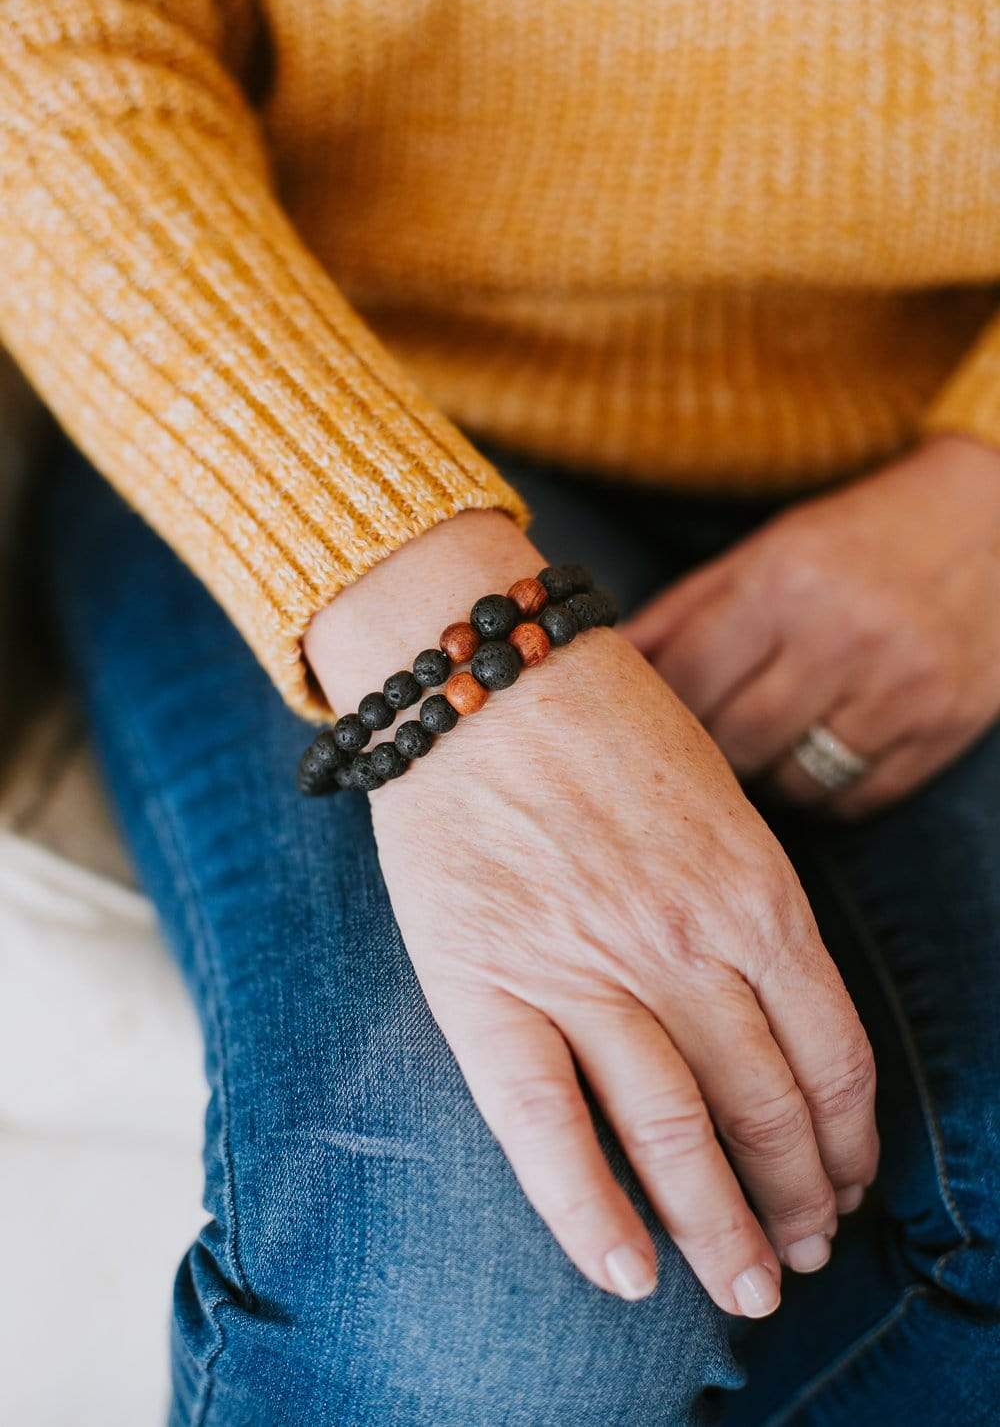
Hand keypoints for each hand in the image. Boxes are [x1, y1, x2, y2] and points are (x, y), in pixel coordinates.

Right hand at [305, 511, 877, 1313]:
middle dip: (798, 1199)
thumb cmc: (597, 721)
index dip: (847, 1141)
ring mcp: (587, 968)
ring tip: (746, 1285)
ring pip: (677, 1131)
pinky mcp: (490, 985)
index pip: (830, 1054)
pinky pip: (548, 1124)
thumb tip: (769, 1011)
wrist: (475, 673)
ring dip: (721, 1225)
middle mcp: (684, 942)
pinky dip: (589, 1211)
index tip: (847, 1186)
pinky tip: (624, 1272)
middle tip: (806, 1255)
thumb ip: (747, 902)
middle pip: (766, 1108)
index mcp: (753, 891)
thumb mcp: (714, 795)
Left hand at [623, 437, 999, 815]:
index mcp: (784, 581)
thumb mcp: (761, 553)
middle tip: (707, 738)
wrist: (987, 519)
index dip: (662, 712)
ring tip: (767, 742)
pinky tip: (820, 752)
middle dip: (710, 749)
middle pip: (737, 741)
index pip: (690, 683)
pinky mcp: (943, 727)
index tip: (652, 719)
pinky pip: (856, 799)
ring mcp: (900, 688)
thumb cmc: (855, 539)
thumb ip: (680, 614)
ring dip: (767, 775)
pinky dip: (825, 792)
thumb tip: (602, 665)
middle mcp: (844, 636)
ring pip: (794, 783)